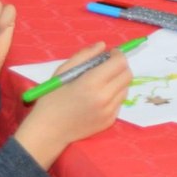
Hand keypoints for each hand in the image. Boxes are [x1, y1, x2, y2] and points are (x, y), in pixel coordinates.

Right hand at [14, 42, 132, 168]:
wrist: (48, 131)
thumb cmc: (52, 98)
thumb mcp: (63, 71)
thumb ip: (85, 55)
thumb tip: (103, 45)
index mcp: (92, 83)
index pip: (119, 63)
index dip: (117, 55)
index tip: (110, 54)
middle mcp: (104, 97)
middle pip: (127, 75)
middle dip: (120, 67)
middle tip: (108, 67)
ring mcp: (109, 111)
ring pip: (125, 88)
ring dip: (118, 81)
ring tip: (101, 83)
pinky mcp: (110, 121)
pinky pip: (120, 102)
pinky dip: (114, 96)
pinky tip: (98, 98)